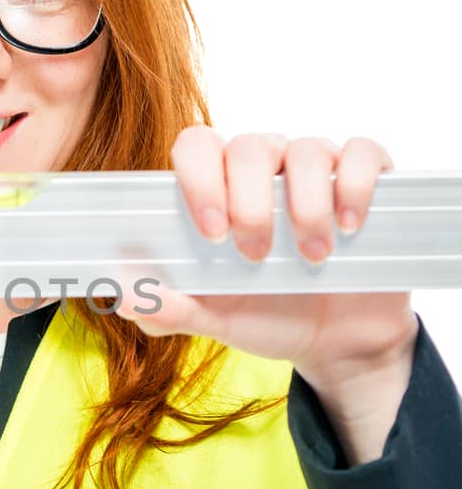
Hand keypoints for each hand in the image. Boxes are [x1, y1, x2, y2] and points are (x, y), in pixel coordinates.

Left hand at [113, 129, 417, 384]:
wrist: (334, 341)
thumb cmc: (266, 315)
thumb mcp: (214, 320)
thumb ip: (168, 309)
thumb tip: (121, 296)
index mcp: (220, 188)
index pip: (197, 147)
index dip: (200, 179)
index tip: (211, 234)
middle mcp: (265, 168)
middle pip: (249, 146)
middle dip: (251, 204)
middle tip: (256, 256)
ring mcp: (316, 169)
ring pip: (307, 150)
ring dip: (306, 206)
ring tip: (312, 256)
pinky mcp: (366, 179)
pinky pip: (363, 153)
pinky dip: (356, 185)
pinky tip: (349, 226)